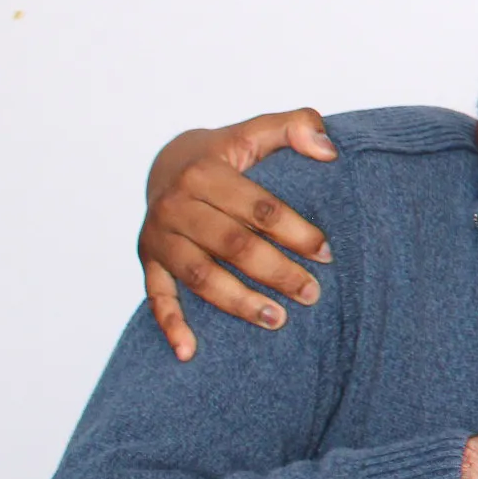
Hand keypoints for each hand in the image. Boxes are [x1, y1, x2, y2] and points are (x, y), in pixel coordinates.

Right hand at [139, 109, 339, 360]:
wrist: (167, 164)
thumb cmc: (227, 154)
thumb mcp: (257, 130)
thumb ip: (296, 126)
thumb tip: (328, 150)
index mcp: (204, 172)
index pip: (257, 208)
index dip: (295, 231)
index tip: (327, 253)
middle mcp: (176, 206)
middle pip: (231, 245)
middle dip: (275, 272)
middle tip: (312, 293)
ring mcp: (160, 238)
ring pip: (199, 276)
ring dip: (237, 302)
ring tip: (277, 320)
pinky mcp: (149, 262)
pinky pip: (157, 298)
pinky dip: (171, 327)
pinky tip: (191, 353)